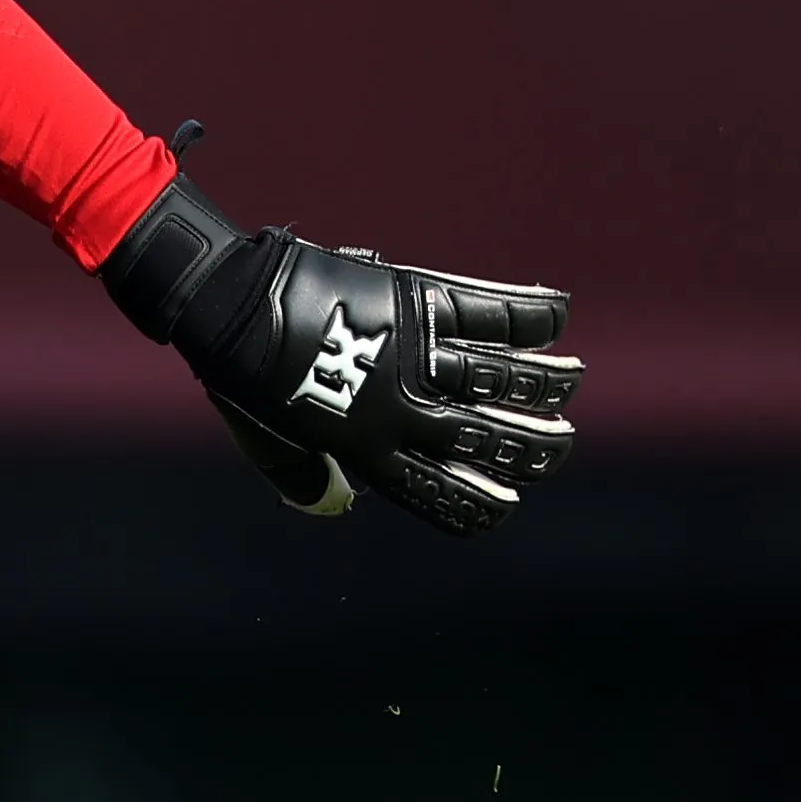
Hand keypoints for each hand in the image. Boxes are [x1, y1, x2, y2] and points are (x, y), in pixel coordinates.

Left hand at [101, 164, 579, 533]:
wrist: (230, 307)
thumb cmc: (243, 375)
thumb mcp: (272, 440)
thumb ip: (305, 474)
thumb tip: (332, 501)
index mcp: (368, 452)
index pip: (444, 493)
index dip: (485, 501)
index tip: (513, 498)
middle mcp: (403, 409)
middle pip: (490, 438)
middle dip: (535, 447)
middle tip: (560, 443)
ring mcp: (414, 354)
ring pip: (503, 377)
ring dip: (547, 382)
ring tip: (570, 381)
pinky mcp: (416, 300)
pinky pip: (491, 310)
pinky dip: (532, 311)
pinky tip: (557, 312)